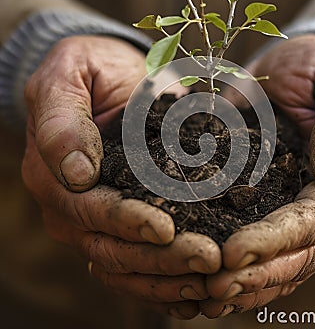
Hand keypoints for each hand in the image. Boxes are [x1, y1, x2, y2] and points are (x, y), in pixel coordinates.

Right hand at [22, 36, 220, 317]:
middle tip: (208, 260)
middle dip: (161, 257)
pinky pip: (136, 264)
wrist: (109, 77)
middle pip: (112, 247)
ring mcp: (94, 221)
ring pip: (126, 265)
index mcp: (54, 174)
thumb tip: (76, 173)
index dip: (127, 221)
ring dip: (168, 278)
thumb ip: (62, 119)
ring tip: (210, 281)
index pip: (91, 209)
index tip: (166, 229)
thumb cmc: (90, 70)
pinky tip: (196, 296)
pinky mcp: (120, 224)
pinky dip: (164, 283)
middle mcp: (72, 206)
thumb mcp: (68, 76)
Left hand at [200, 35, 314, 316]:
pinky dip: (242, 268)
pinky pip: (264, 246)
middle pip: (296, 253)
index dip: (274, 241)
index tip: (233, 253)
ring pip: (281, 261)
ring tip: (207, 293)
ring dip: (246, 282)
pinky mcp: (275, 203)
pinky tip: (211, 279)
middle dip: (255, 273)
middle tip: (212, 286)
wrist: (301, 71)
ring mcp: (299, 207)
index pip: (313, 221)